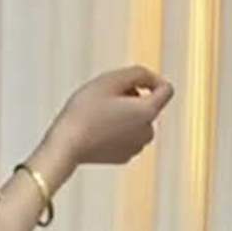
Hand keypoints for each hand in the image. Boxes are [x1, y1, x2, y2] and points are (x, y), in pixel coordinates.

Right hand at [49, 64, 174, 165]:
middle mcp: (147, 132)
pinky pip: (125, 138)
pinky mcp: (122, 158)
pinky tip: (97, 131)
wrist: (65, 146)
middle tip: (105, 99)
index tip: (133, 81)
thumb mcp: (110, 80)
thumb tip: (150, 78)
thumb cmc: (84, 112)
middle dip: (132, 99)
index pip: (166, 89)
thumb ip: (137, 72)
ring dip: (124, 116)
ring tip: (99, 116)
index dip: (151, 80)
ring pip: (137, 123)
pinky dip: (116, 132)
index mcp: (148, 111)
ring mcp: (135, 147)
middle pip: (148, 106)